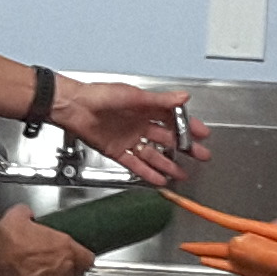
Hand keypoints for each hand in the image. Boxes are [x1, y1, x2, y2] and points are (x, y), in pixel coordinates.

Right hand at [0, 205, 93, 275]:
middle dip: (70, 267)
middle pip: (76, 273)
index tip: (79, 254)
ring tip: (41, 268)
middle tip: (58, 260)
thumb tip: (26, 214)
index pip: (88, 258)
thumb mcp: (20, 216)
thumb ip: (29, 215)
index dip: (83, 257)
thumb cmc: (9, 238)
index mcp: (64, 247)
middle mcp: (61, 267)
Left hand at [53, 80, 207, 185]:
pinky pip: (135, 164)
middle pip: (166, 139)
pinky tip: (159, 180)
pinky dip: (147, 172)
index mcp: (145, 108)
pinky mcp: (116, 151)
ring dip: (168, 164)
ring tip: (182, 174)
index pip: (173, 119)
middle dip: (184, 148)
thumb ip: (160, 100)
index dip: (188, 127)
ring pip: (153, 154)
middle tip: (201, 156)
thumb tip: (183, 97)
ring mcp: (128, 138)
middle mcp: (138, 124)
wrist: (73, 107)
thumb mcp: (134, 96)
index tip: (202, 134)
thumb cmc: (99, 95)